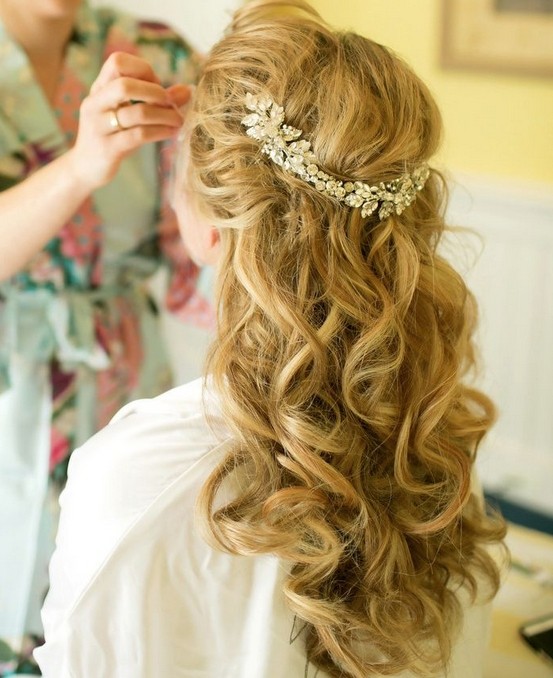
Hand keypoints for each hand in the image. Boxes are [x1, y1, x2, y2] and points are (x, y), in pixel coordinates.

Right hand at [66, 52, 190, 191]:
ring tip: (179, 120)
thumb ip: (155, 100)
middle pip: (124, 84)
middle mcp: (95, 104)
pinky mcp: (108, 149)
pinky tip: (172, 132)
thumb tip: (187, 90)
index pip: (117, 62)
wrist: (85, 169)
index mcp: (98, 89)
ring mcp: (99, 126)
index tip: (158, 86)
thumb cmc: (113, 137)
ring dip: (164, 115)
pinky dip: (160, 132)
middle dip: (155, 92)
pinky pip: (138, 136)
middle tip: (171, 104)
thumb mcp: (129, 115)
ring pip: (136, 113)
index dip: (143, 69)